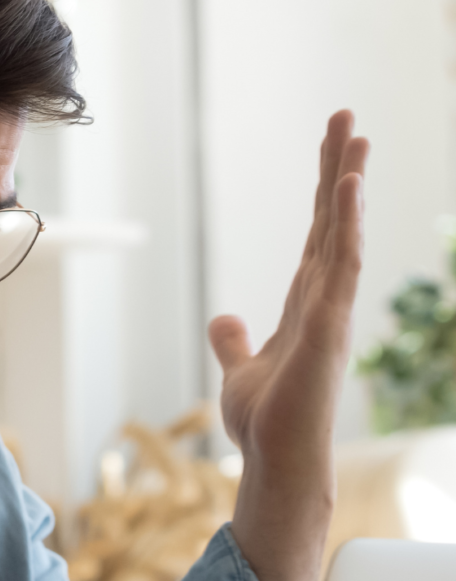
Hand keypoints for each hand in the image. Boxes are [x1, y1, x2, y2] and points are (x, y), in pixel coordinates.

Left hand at [209, 110, 367, 580]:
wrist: (275, 461)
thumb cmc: (264, 423)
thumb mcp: (239, 371)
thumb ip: (234, 342)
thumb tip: (223, 316)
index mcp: (304, 305)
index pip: (316, 235)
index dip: (323, 194)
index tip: (333, 150)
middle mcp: (323, 300)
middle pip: (331, 222)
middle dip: (338, 170)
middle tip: (347, 119)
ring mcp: (330, 312)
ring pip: (341, 234)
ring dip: (347, 185)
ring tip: (356, 136)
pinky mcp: (328, 327)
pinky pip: (338, 265)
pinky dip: (343, 225)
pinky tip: (347, 188)